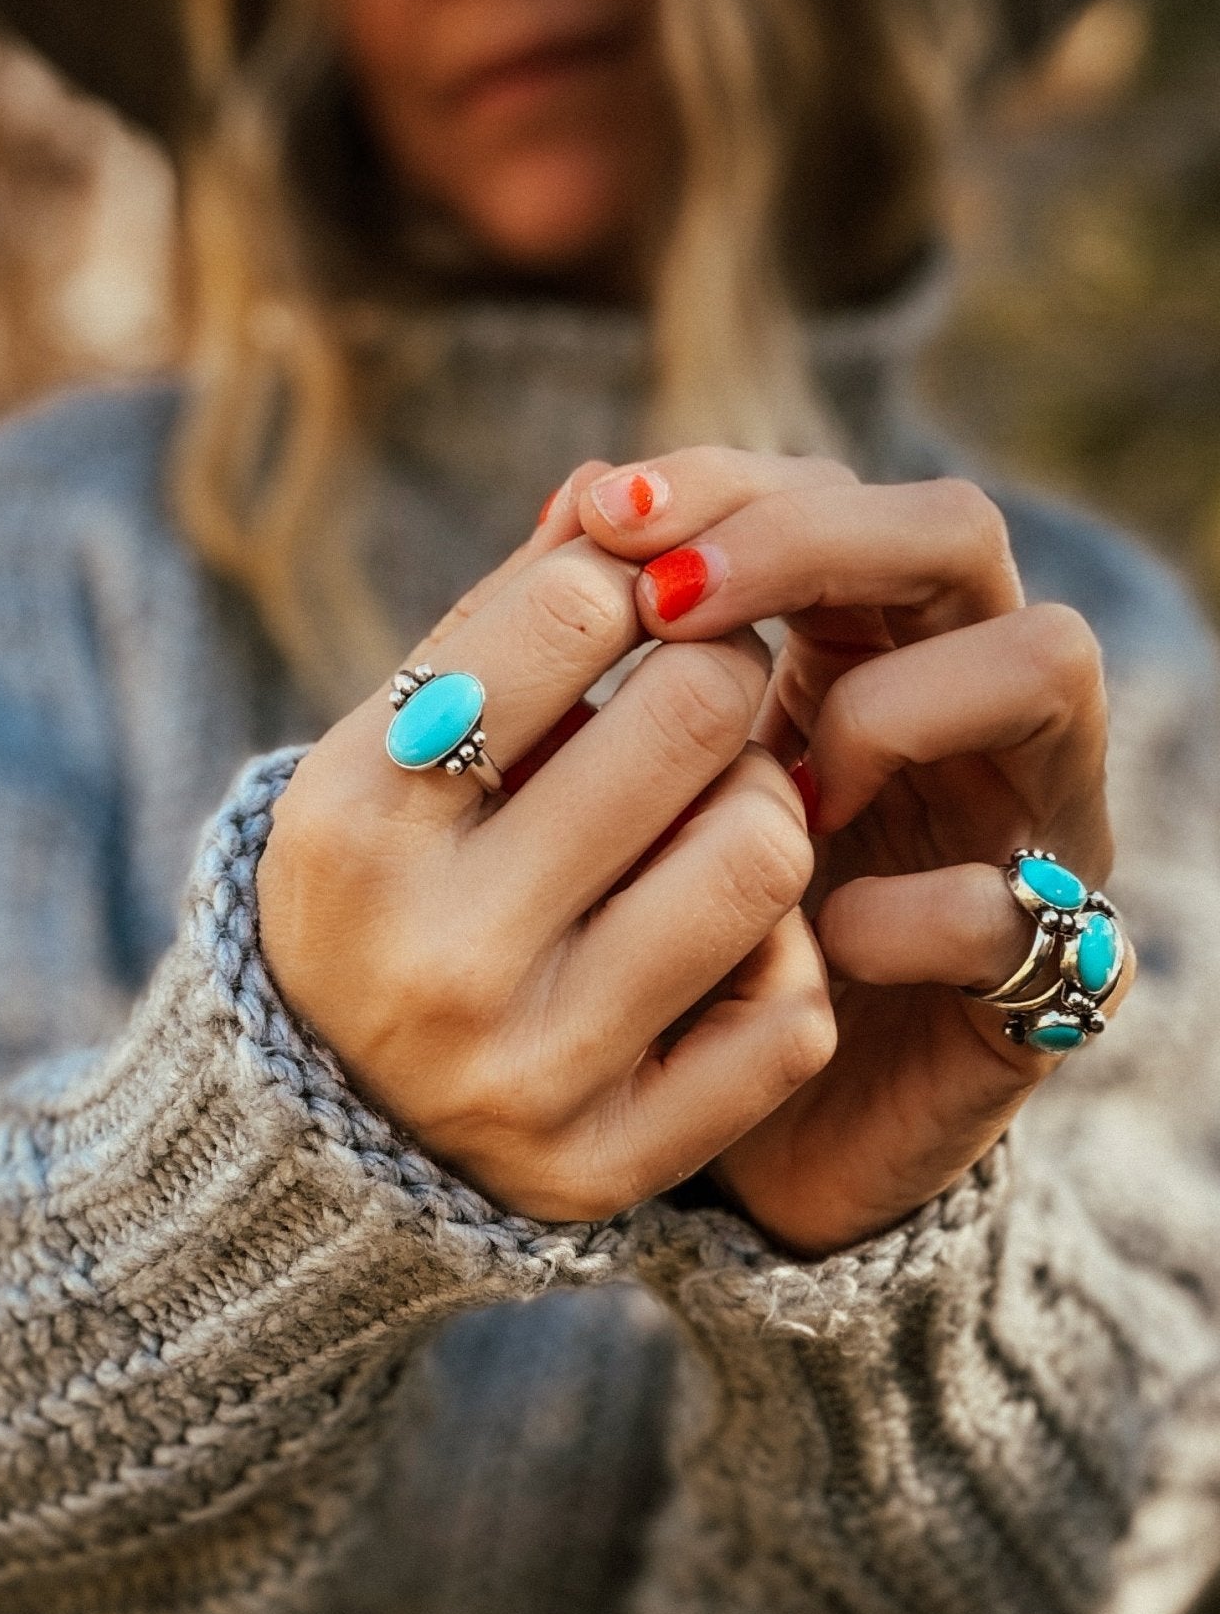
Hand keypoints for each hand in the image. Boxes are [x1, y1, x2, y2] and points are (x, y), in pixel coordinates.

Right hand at [259, 464, 837, 1221]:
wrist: (323, 1123)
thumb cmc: (382, 886)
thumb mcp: (388, 748)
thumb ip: (500, 620)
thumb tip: (623, 489)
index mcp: (354, 822)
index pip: (571, 607)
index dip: (631, 580)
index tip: (637, 606)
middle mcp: (434, 955)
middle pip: (695, 716)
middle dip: (718, 674)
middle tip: (703, 691)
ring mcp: (527, 1073)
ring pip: (765, 855)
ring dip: (763, 807)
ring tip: (714, 818)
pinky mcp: (609, 1165)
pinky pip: (791, 1013)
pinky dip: (776, 960)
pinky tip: (715, 951)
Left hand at [579, 450, 1133, 1252]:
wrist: (721, 1130)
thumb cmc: (657, 930)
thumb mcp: (617, 788)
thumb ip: (610, 668)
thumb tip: (568, 500)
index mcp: (856, 649)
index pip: (835, 491)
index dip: (731, 483)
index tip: (605, 517)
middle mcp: (959, 711)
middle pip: (956, 530)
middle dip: (811, 542)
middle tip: (672, 604)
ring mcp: (1019, 827)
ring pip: (1045, 659)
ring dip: (895, 700)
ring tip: (789, 786)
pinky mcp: (1035, 972)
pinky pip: (1016, 903)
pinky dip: (909, 911)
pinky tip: (820, 944)